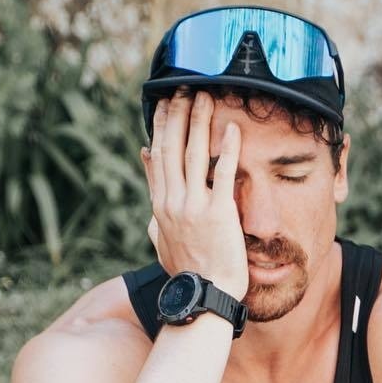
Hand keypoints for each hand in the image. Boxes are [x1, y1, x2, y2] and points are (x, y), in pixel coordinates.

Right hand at [140, 90, 248, 299]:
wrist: (203, 295)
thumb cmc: (188, 273)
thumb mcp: (162, 242)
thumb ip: (155, 215)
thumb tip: (148, 198)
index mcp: (160, 206)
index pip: (157, 157)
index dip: (161, 127)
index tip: (164, 104)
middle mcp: (172, 202)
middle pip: (173, 148)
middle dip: (178, 114)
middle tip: (185, 88)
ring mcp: (193, 207)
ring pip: (194, 154)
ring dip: (201, 122)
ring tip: (208, 96)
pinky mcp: (218, 214)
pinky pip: (223, 174)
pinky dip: (228, 149)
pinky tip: (234, 129)